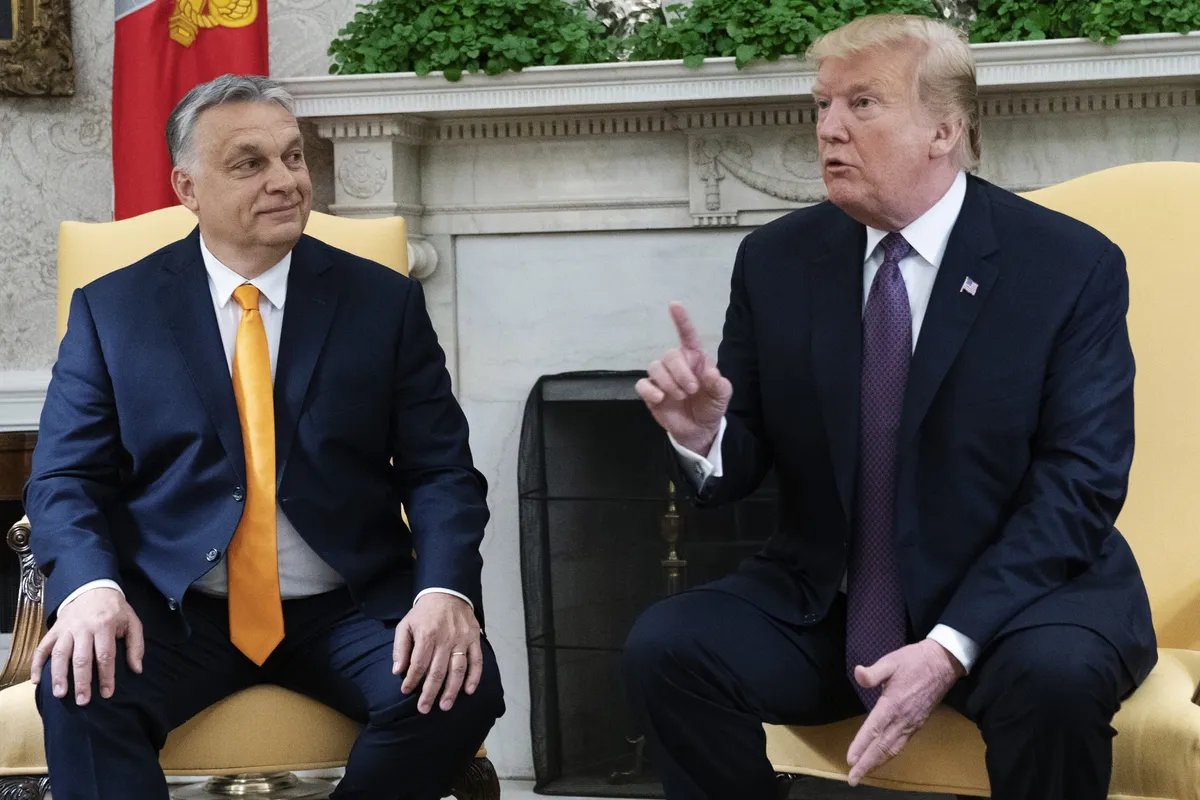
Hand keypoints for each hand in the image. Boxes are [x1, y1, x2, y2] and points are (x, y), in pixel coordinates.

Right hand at [30, 587, 143, 704]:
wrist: (94, 588)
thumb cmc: (115, 609)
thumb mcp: (132, 622)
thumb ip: (136, 646)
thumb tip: (137, 669)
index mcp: (105, 625)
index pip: (105, 655)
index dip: (106, 676)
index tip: (106, 693)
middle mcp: (83, 628)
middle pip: (81, 658)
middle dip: (82, 681)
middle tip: (83, 701)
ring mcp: (66, 628)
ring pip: (60, 654)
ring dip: (59, 675)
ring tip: (60, 694)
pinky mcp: (54, 629)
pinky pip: (42, 647)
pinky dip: (36, 664)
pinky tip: (36, 680)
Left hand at [393, 592, 482, 713]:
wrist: (447, 593)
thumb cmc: (424, 613)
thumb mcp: (405, 624)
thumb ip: (400, 648)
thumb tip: (397, 670)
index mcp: (427, 635)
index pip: (419, 664)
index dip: (412, 680)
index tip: (406, 692)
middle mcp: (446, 639)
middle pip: (438, 671)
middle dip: (430, 693)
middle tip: (424, 709)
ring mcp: (462, 640)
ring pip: (458, 669)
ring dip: (452, 690)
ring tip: (445, 706)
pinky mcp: (474, 639)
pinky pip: (477, 661)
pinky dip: (474, 677)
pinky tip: (468, 691)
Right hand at [635, 302, 732, 453]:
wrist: (699, 430)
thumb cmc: (710, 406)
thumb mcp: (721, 396)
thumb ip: (719, 384)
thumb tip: (711, 373)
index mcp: (695, 359)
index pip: (687, 335)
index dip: (681, 320)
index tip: (674, 304)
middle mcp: (677, 364)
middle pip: (670, 355)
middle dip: (680, 372)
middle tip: (692, 389)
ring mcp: (662, 378)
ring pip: (655, 367)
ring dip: (668, 382)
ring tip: (680, 396)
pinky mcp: (650, 392)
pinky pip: (642, 384)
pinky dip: (650, 391)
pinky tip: (660, 399)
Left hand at [846, 639, 964, 785]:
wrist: (943, 664)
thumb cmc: (914, 661)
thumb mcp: (891, 661)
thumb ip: (873, 672)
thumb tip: (857, 673)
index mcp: (893, 704)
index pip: (874, 729)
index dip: (861, 745)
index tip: (850, 760)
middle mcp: (902, 718)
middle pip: (882, 746)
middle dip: (867, 764)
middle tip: (853, 779)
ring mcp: (911, 723)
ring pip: (892, 748)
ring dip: (877, 763)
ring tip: (864, 774)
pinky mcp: (917, 724)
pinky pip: (901, 744)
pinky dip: (889, 755)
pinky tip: (882, 759)